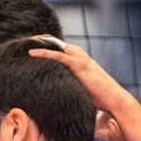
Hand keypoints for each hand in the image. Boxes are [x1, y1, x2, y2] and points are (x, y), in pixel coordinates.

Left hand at [26, 39, 140, 128]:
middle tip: (26, 42)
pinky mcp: (79, 65)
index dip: (48, 46)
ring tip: (25, 42)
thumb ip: (72, 87)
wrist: (115, 100)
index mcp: (82, 61)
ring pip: (56, 45)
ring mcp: (81, 59)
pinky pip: (58, 56)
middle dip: (41, 40)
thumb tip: (60, 97)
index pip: (62, 48)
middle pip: (57, 42)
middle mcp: (81, 56)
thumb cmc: (101, 100)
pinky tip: (31, 53)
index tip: (33, 48)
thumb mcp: (82, 90)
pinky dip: (43, 53)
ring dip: (40, 42)